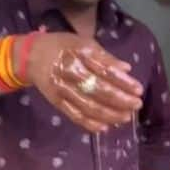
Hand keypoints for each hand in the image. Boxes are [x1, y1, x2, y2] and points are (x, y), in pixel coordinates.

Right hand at [26, 33, 143, 132]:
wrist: (30, 56)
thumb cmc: (62, 46)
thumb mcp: (84, 42)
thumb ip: (105, 57)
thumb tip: (126, 69)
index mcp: (79, 54)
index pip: (105, 70)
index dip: (123, 82)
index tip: (139, 90)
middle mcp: (70, 71)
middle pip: (99, 90)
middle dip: (120, 100)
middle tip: (137, 105)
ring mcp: (62, 89)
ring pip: (88, 106)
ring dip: (110, 114)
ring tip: (126, 117)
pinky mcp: (56, 102)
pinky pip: (74, 115)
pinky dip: (90, 123)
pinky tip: (105, 127)